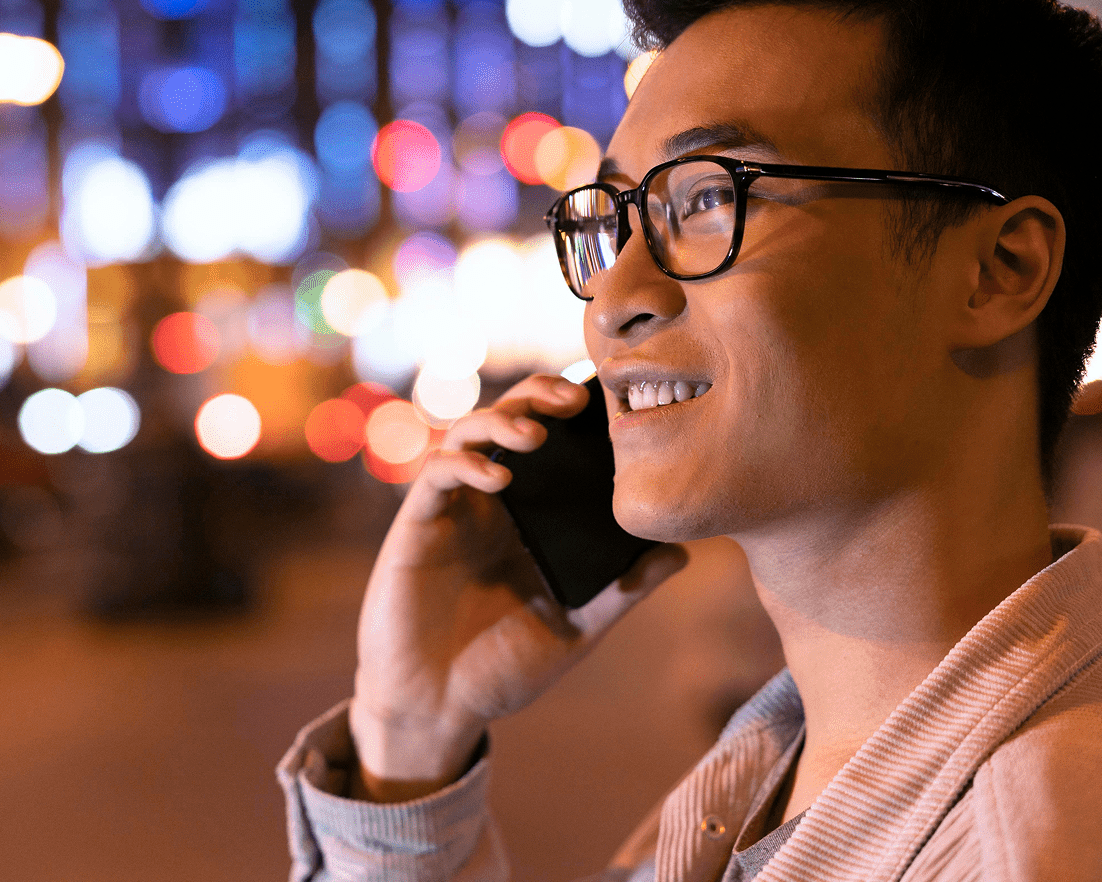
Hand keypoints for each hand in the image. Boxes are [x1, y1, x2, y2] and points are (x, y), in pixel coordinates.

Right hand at [346, 374, 688, 801]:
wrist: (436, 707)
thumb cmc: (501, 669)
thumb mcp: (577, 628)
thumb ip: (624, 590)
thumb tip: (683, 552)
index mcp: (529, 515)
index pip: (551, 440)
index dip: (572, 411)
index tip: (610, 402)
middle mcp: (490, 501)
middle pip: (510, 417)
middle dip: (539, 394)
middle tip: (575, 397)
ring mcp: (453, 508)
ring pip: (469, 432)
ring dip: (503, 420)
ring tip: (536, 434)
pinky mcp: (418, 523)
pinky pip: (438, 472)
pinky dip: (468, 463)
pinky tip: (500, 477)